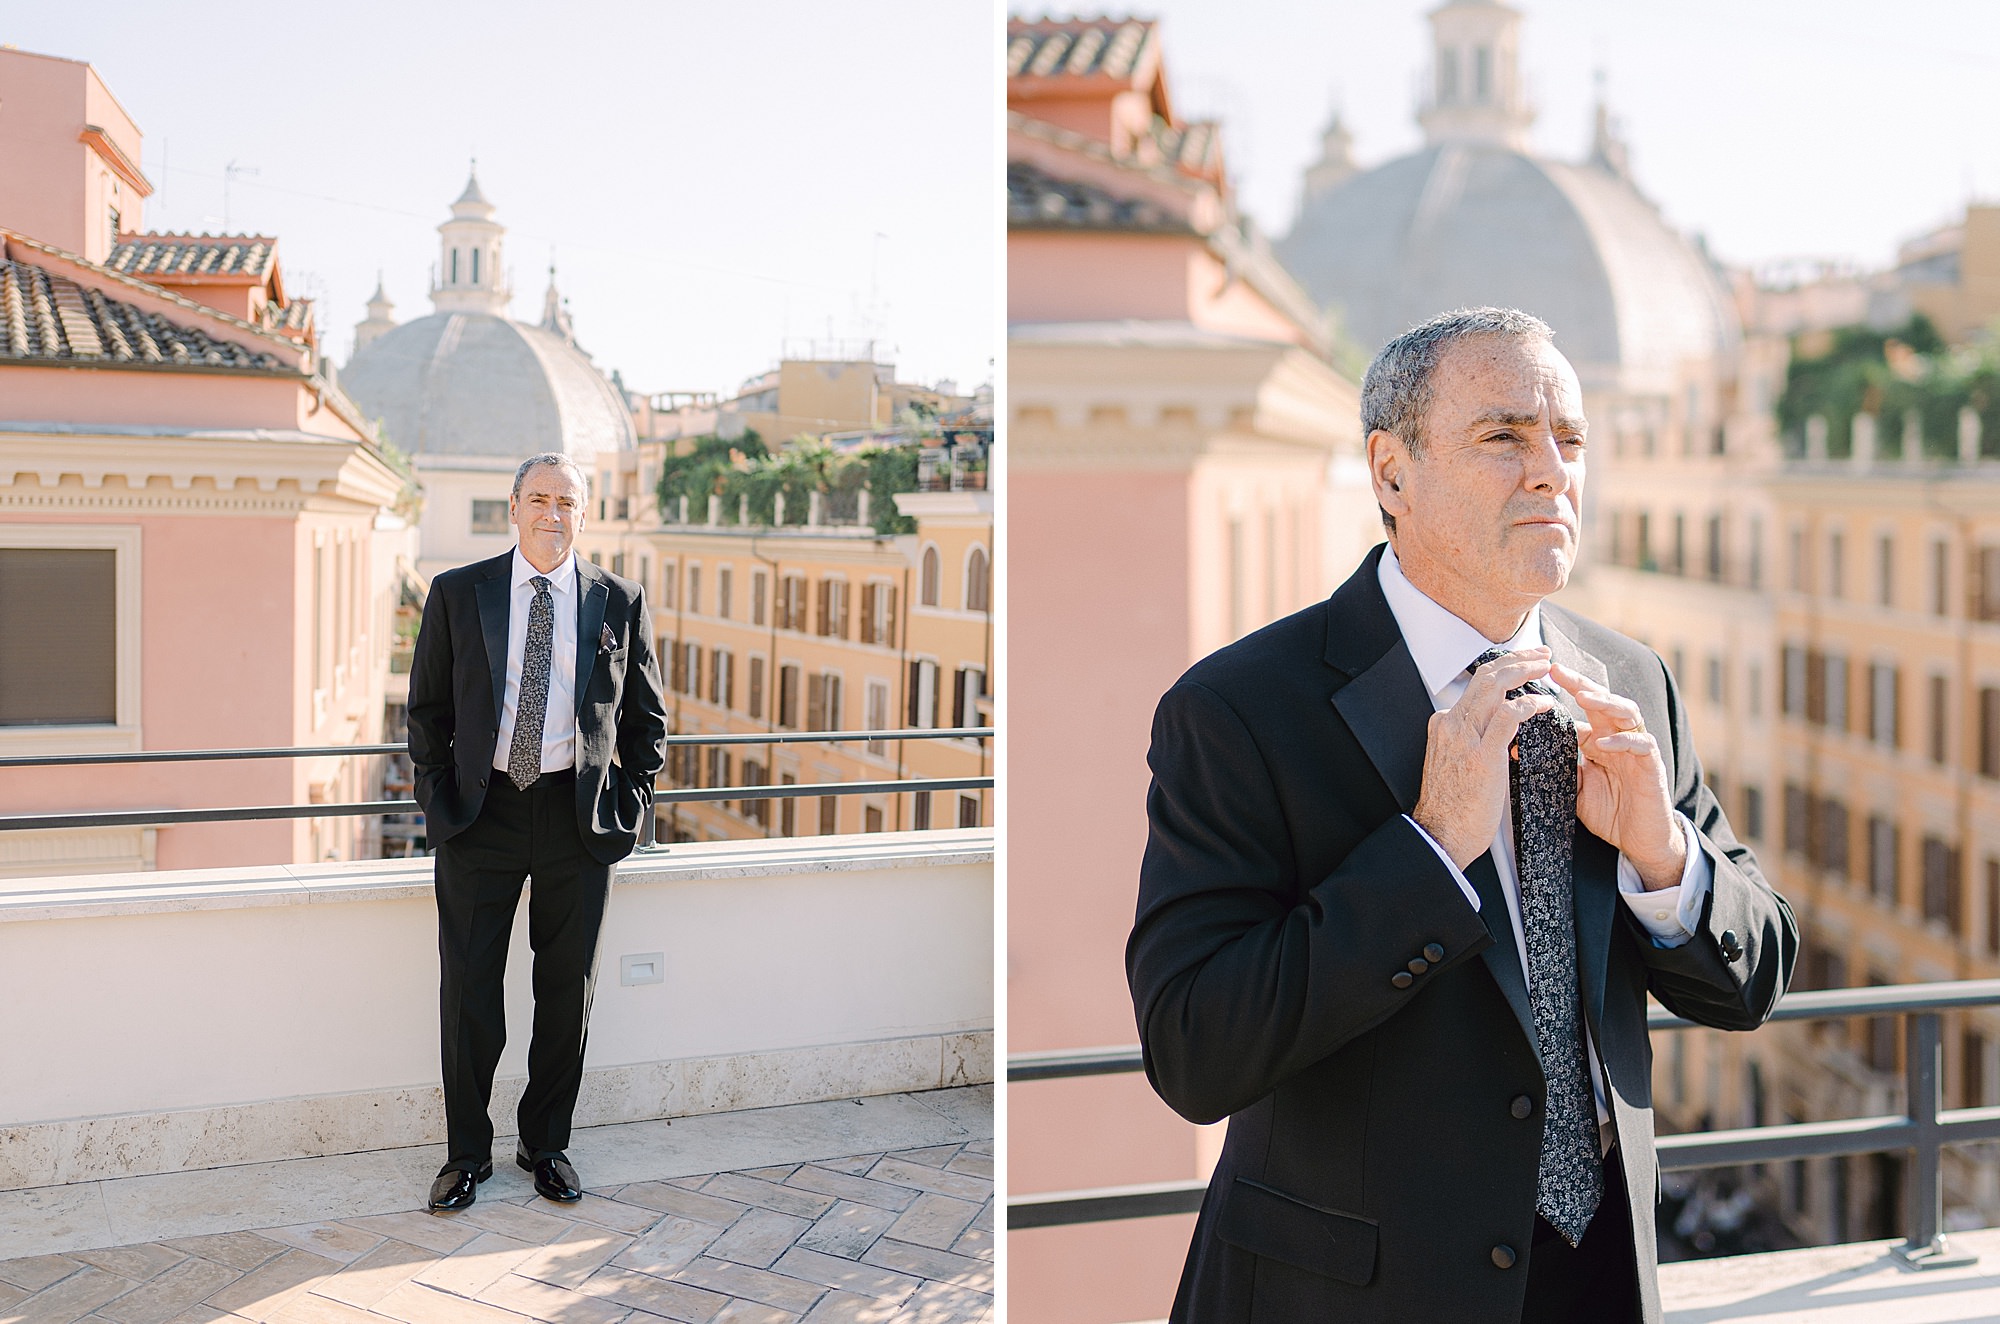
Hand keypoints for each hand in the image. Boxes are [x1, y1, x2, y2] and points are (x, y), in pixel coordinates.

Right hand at [1412, 649, 1556, 869]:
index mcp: (1444, 724)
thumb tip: (1501, 734)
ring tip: (1547, 667)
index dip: (1503, 669)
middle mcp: (1451, 724)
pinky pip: (1509, 716)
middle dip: (1517, 659)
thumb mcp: (1455, 764)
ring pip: (1496, 687)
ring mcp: (1465, 738)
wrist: (1440, 835)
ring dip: (1525, 671)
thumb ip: (1472, 743)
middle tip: (1542, 655)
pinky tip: (1546, 703)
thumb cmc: (1452, 807)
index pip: (1475, 684)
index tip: (1523, 664)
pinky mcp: (1482, 755)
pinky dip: (1530, 705)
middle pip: (1486, 676)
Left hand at [1548, 663, 1685, 888]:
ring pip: (1626, 713)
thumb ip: (1554, 767)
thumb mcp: (1573, 788)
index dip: (1561, 695)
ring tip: (1582, 696)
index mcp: (1599, 740)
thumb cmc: (1608, 812)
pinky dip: (1624, 740)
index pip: (1581, 710)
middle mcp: (1618, 738)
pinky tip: (1603, 742)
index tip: (1536, 681)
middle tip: (1556, 671)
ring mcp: (1637, 749)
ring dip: (1604, 702)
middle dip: (1580, 684)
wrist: (1639, 841)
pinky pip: (1642, 745)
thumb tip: (1516, 749)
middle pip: (1602, 701)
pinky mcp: (1652, 765)